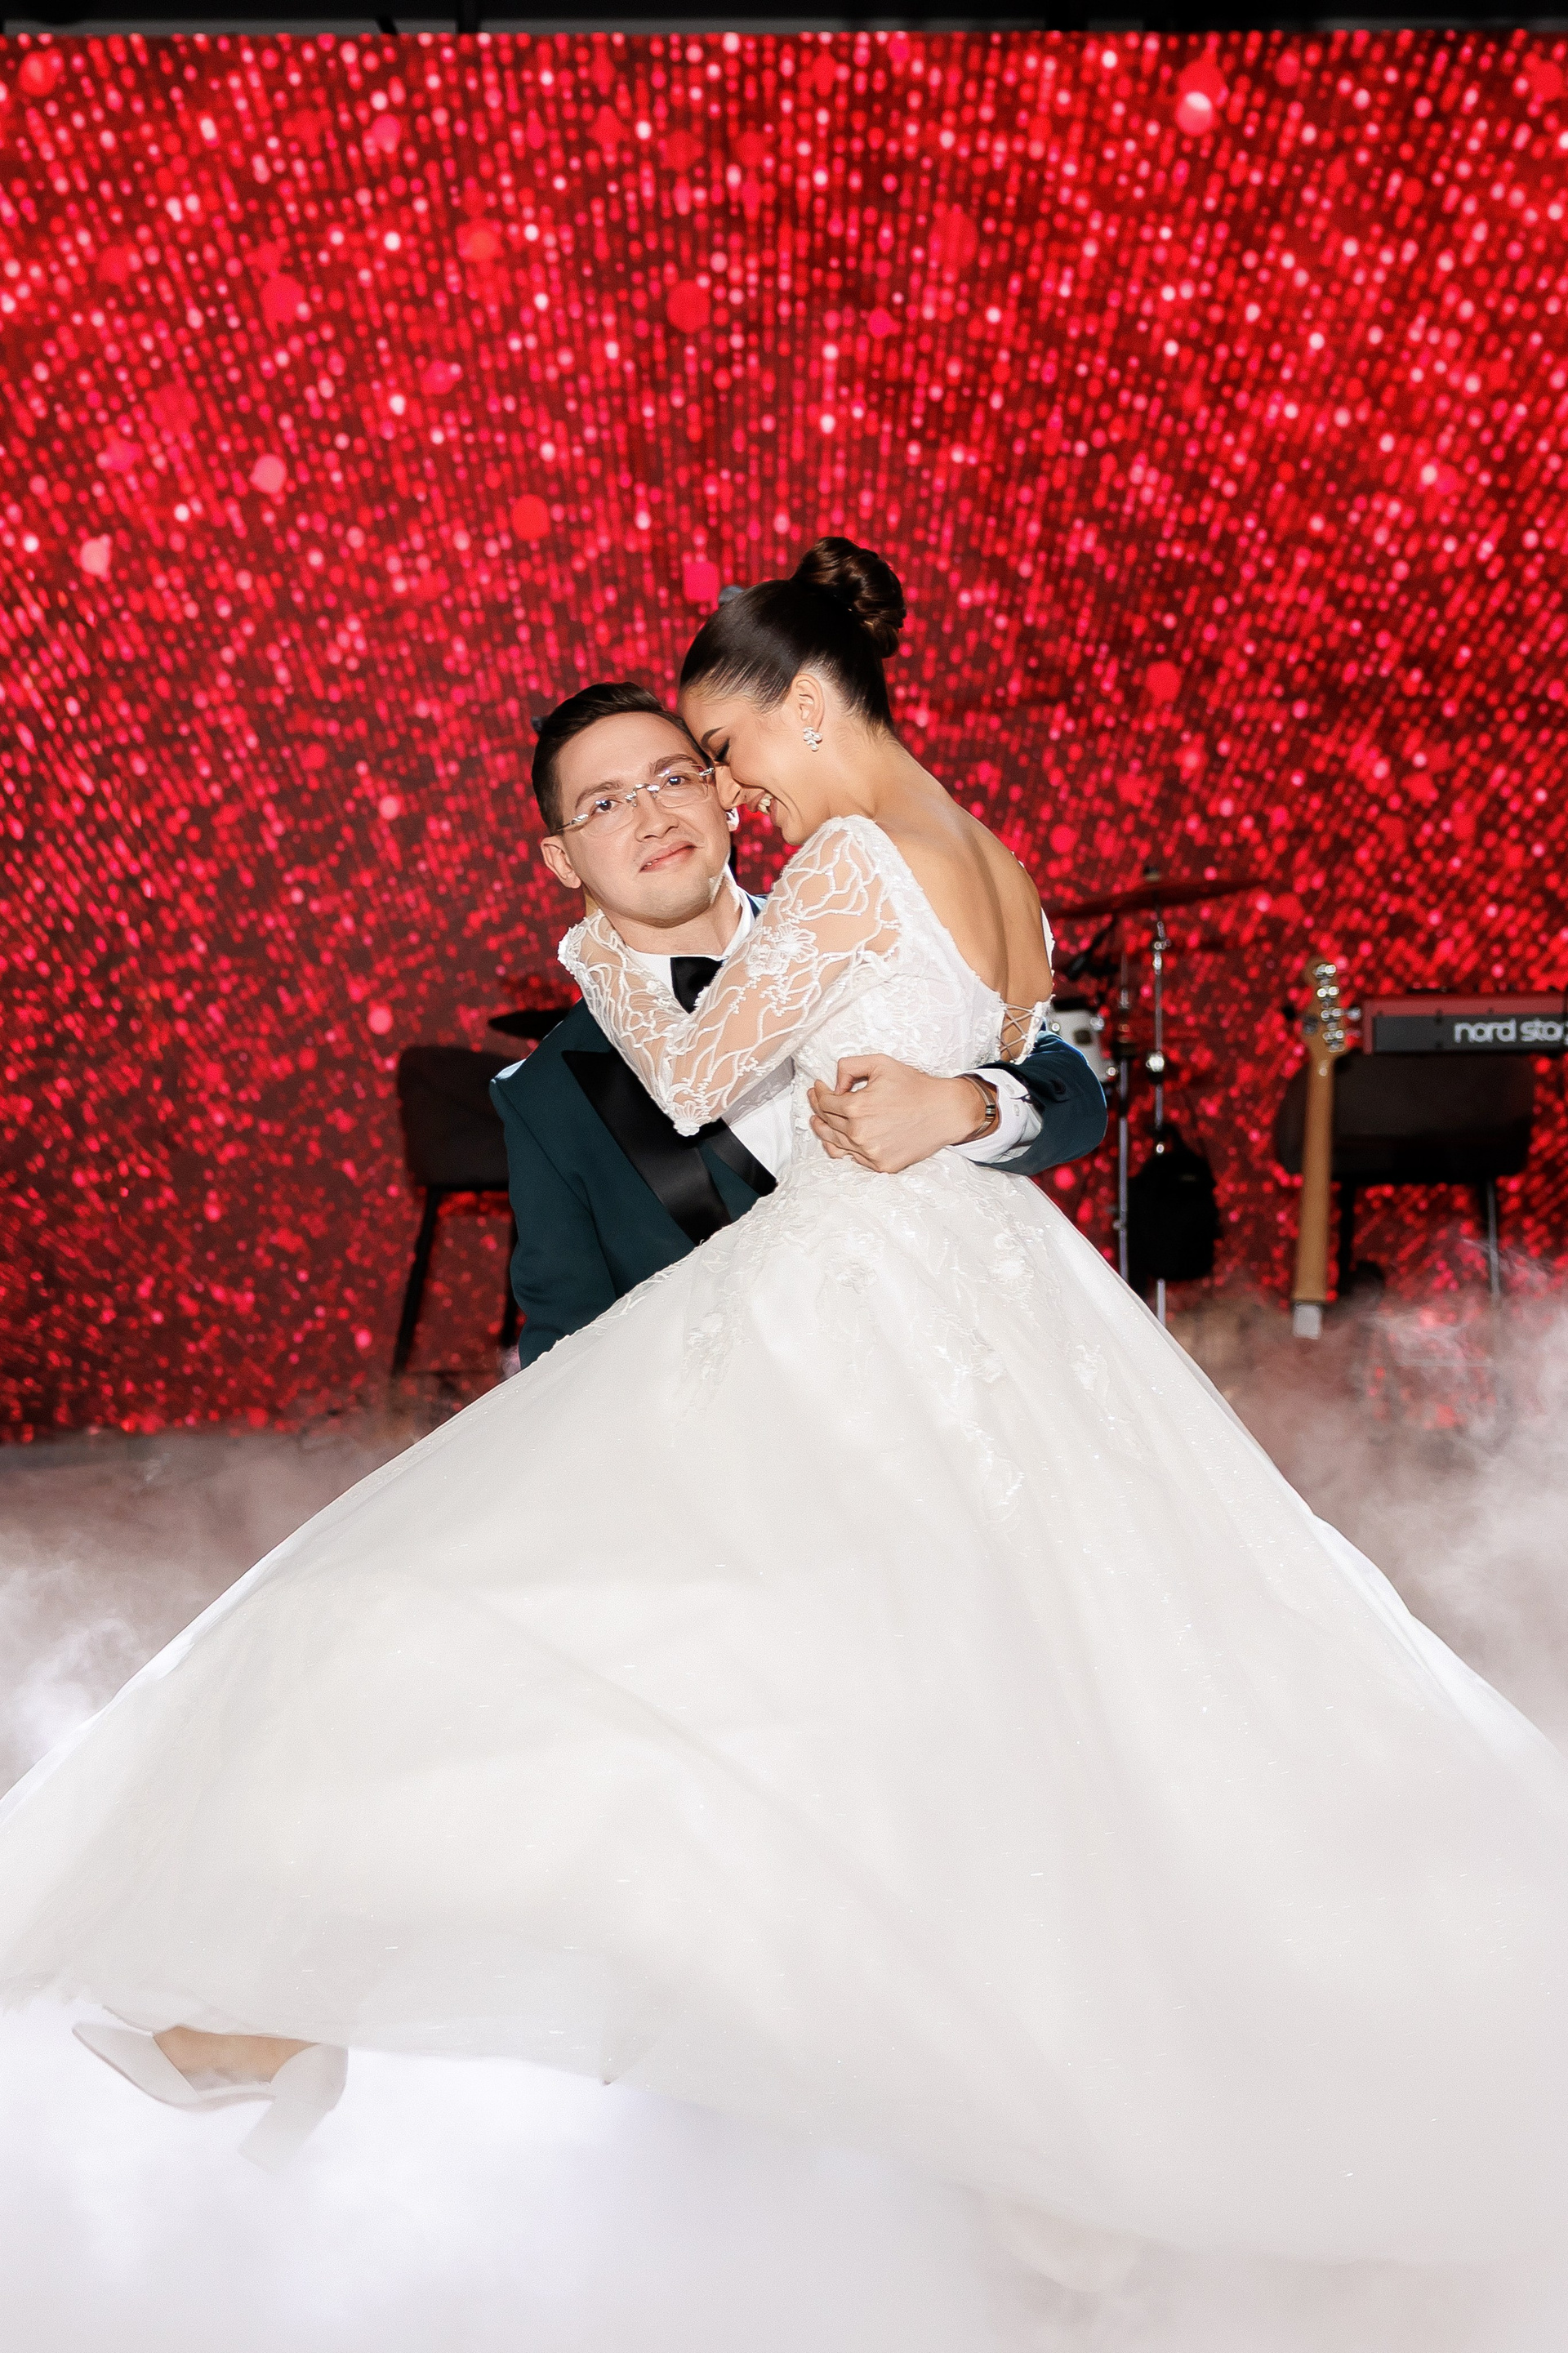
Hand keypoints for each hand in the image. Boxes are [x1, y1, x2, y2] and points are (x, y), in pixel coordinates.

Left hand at [808, 1056, 985, 1173]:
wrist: (945, 1112)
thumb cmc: (915, 1087)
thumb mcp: (881, 1063)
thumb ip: (850, 1066)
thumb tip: (835, 1084)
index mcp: (857, 1108)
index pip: (824, 1102)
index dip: (818, 1093)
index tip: (819, 1087)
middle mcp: (860, 1134)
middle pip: (827, 1123)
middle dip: (818, 1108)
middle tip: (815, 1099)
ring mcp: (870, 1153)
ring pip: (835, 1143)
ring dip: (824, 1130)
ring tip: (818, 1122)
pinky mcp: (881, 1165)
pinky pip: (853, 1158)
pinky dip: (844, 1147)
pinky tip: (841, 1138)